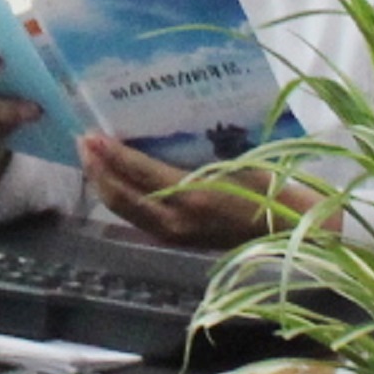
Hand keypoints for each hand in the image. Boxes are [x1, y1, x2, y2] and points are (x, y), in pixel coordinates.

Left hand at [79, 132, 277, 249]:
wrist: (290, 229)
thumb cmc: (269, 187)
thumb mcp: (233, 162)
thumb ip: (193, 156)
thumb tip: (157, 133)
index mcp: (191, 196)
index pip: (138, 172)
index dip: (110, 154)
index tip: (90, 134)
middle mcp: (176, 220)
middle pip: (120, 196)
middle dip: (97, 169)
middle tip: (83, 143)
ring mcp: (175, 234)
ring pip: (125, 211)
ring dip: (104, 184)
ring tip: (92, 159)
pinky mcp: (178, 240)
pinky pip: (138, 219)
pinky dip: (121, 198)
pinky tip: (117, 181)